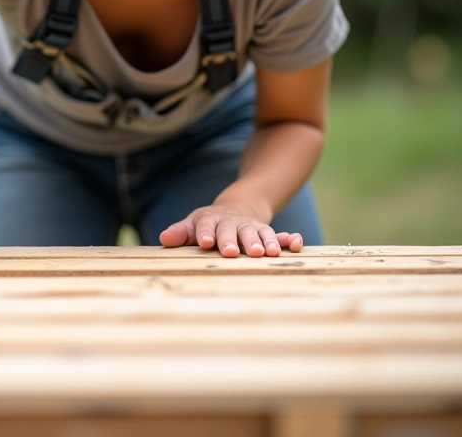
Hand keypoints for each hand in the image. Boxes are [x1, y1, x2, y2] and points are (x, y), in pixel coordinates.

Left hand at [159, 202, 302, 257]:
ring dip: (262, 241)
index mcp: (210, 221)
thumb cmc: (209, 224)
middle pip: (232, 231)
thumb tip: (164, 238)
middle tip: (233, 252)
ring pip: (257, 233)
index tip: (205, 242)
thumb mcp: (193, 225)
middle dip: (233, 241)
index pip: (206, 227)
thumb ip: (180, 232)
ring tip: (267, 253)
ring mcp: (251, 227)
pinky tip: (296, 244)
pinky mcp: (268, 232)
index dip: (205, 233)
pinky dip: (289, 239)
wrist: (236, 207)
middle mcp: (232, 224)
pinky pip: (281, 234)